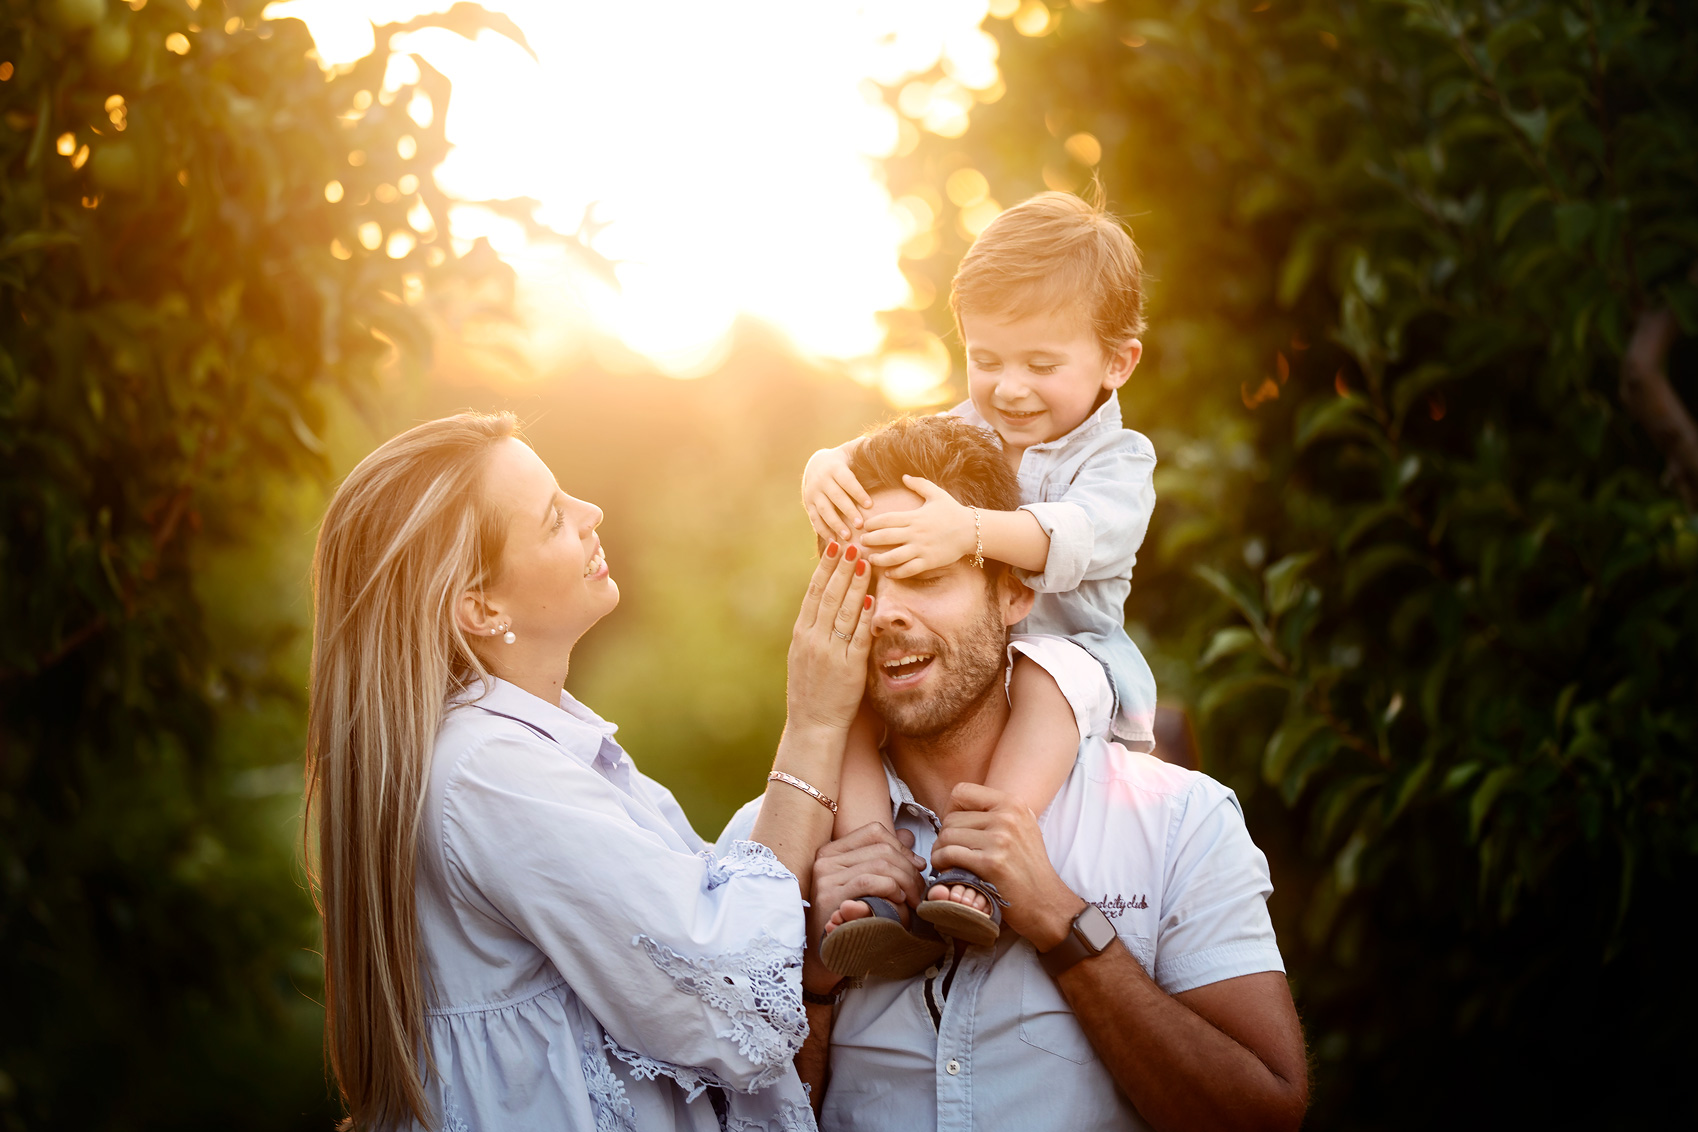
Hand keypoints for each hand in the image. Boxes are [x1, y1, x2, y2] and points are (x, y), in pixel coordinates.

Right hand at [786, 541, 875, 733]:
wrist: (813, 724)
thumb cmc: (810, 689)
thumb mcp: (803, 655)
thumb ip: (813, 630)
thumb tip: (823, 603)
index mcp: (801, 634)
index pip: (814, 593)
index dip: (825, 568)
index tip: (834, 547)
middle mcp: (813, 640)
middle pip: (829, 596)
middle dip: (842, 568)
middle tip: (852, 543)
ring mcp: (830, 653)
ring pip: (843, 611)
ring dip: (855, 584)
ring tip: (865, 562)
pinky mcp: (848, 668)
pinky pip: (857, 637)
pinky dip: (863, 617)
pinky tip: (870, 599)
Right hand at [802, 445, 872, 542]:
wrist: (815, 465)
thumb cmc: (842, 460)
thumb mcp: (850, 451)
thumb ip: (863, 448)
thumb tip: (880, 441)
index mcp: (835, 468)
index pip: (847, 481)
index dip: (858, 493)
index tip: (870, 505)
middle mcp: (822, 481)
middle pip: (836, 497)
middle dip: (848, 511)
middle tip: (861, 525)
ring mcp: (813, 493)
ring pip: (824, 510)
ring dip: (835, 524)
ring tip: (848, 537)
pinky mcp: (808, 504)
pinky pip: (815, 519)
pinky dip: (823, 530)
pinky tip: (833, 541)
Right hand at [803, 823, 927, 991]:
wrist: (827, 952)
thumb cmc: (851, 918)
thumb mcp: (869, 883)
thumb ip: (884, 858)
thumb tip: (908, 836)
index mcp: (833, 850)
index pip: (874, 832)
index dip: (901, 847)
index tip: (916, 866)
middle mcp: (825, 859)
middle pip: (881, 849)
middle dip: (909, 869)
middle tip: (919, 890)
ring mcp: (825, 877)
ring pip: (879, 864)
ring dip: (905, 881)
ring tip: (911, 899)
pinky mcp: (828, 897)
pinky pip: (869, 882)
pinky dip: (890, 888)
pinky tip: (898, 901)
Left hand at [861, 475, 975, 577]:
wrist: (971, 530)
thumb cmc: (953, 511)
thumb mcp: (936, 493)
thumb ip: (919, 484)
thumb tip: (904, 476)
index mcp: (914, 516)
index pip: (887, 519)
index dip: (872, 523)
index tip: (864, 526)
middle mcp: (915, 533)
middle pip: (886, 537)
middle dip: (870, 540)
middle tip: (862, 542)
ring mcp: (922, 548)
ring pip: (894, 556)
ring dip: (879, 559)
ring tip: (871, 559)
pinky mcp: (929, 561)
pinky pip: (909, 570)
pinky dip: (896, 573)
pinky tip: (888, 573)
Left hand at [929, 781, 1084, 950]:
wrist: (1046, 901)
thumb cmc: (1029, 868)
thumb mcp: (1022, 826)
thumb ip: (996, 811)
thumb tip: (957, 806)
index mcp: (1013, 804)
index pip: (962, 791)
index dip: (951, 809)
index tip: (955, 826)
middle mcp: (1008, 817)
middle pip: (952, 817)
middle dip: (945, 836)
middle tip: (949, 851)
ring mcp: (1000, 839)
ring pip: (947, 836)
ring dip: (940, 851)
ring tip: (947, 861)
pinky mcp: (991, 863)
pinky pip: (949, 854)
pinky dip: (940, 862)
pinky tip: (946, 869)